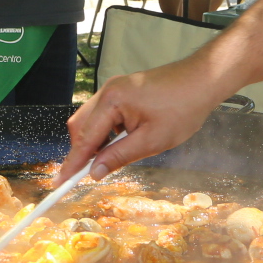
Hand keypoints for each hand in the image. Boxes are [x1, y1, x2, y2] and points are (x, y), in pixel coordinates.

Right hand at [53, 58, 227, 185]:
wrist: (203, 80)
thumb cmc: (183, 108)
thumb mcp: (152, 141)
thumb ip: (119, 157)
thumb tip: (94, 172)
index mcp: (112, 101)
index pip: (85, 138)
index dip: (72, 163)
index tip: (60, 182)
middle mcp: (107, 91)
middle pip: (81, 127)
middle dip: (83, 151)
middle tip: (91, 173)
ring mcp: (114, 89)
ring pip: (91, 120)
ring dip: (96, 142)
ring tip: (112, 158)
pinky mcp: (123, 91)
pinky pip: (104, 114)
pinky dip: (106, 131)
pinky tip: (122, 142)